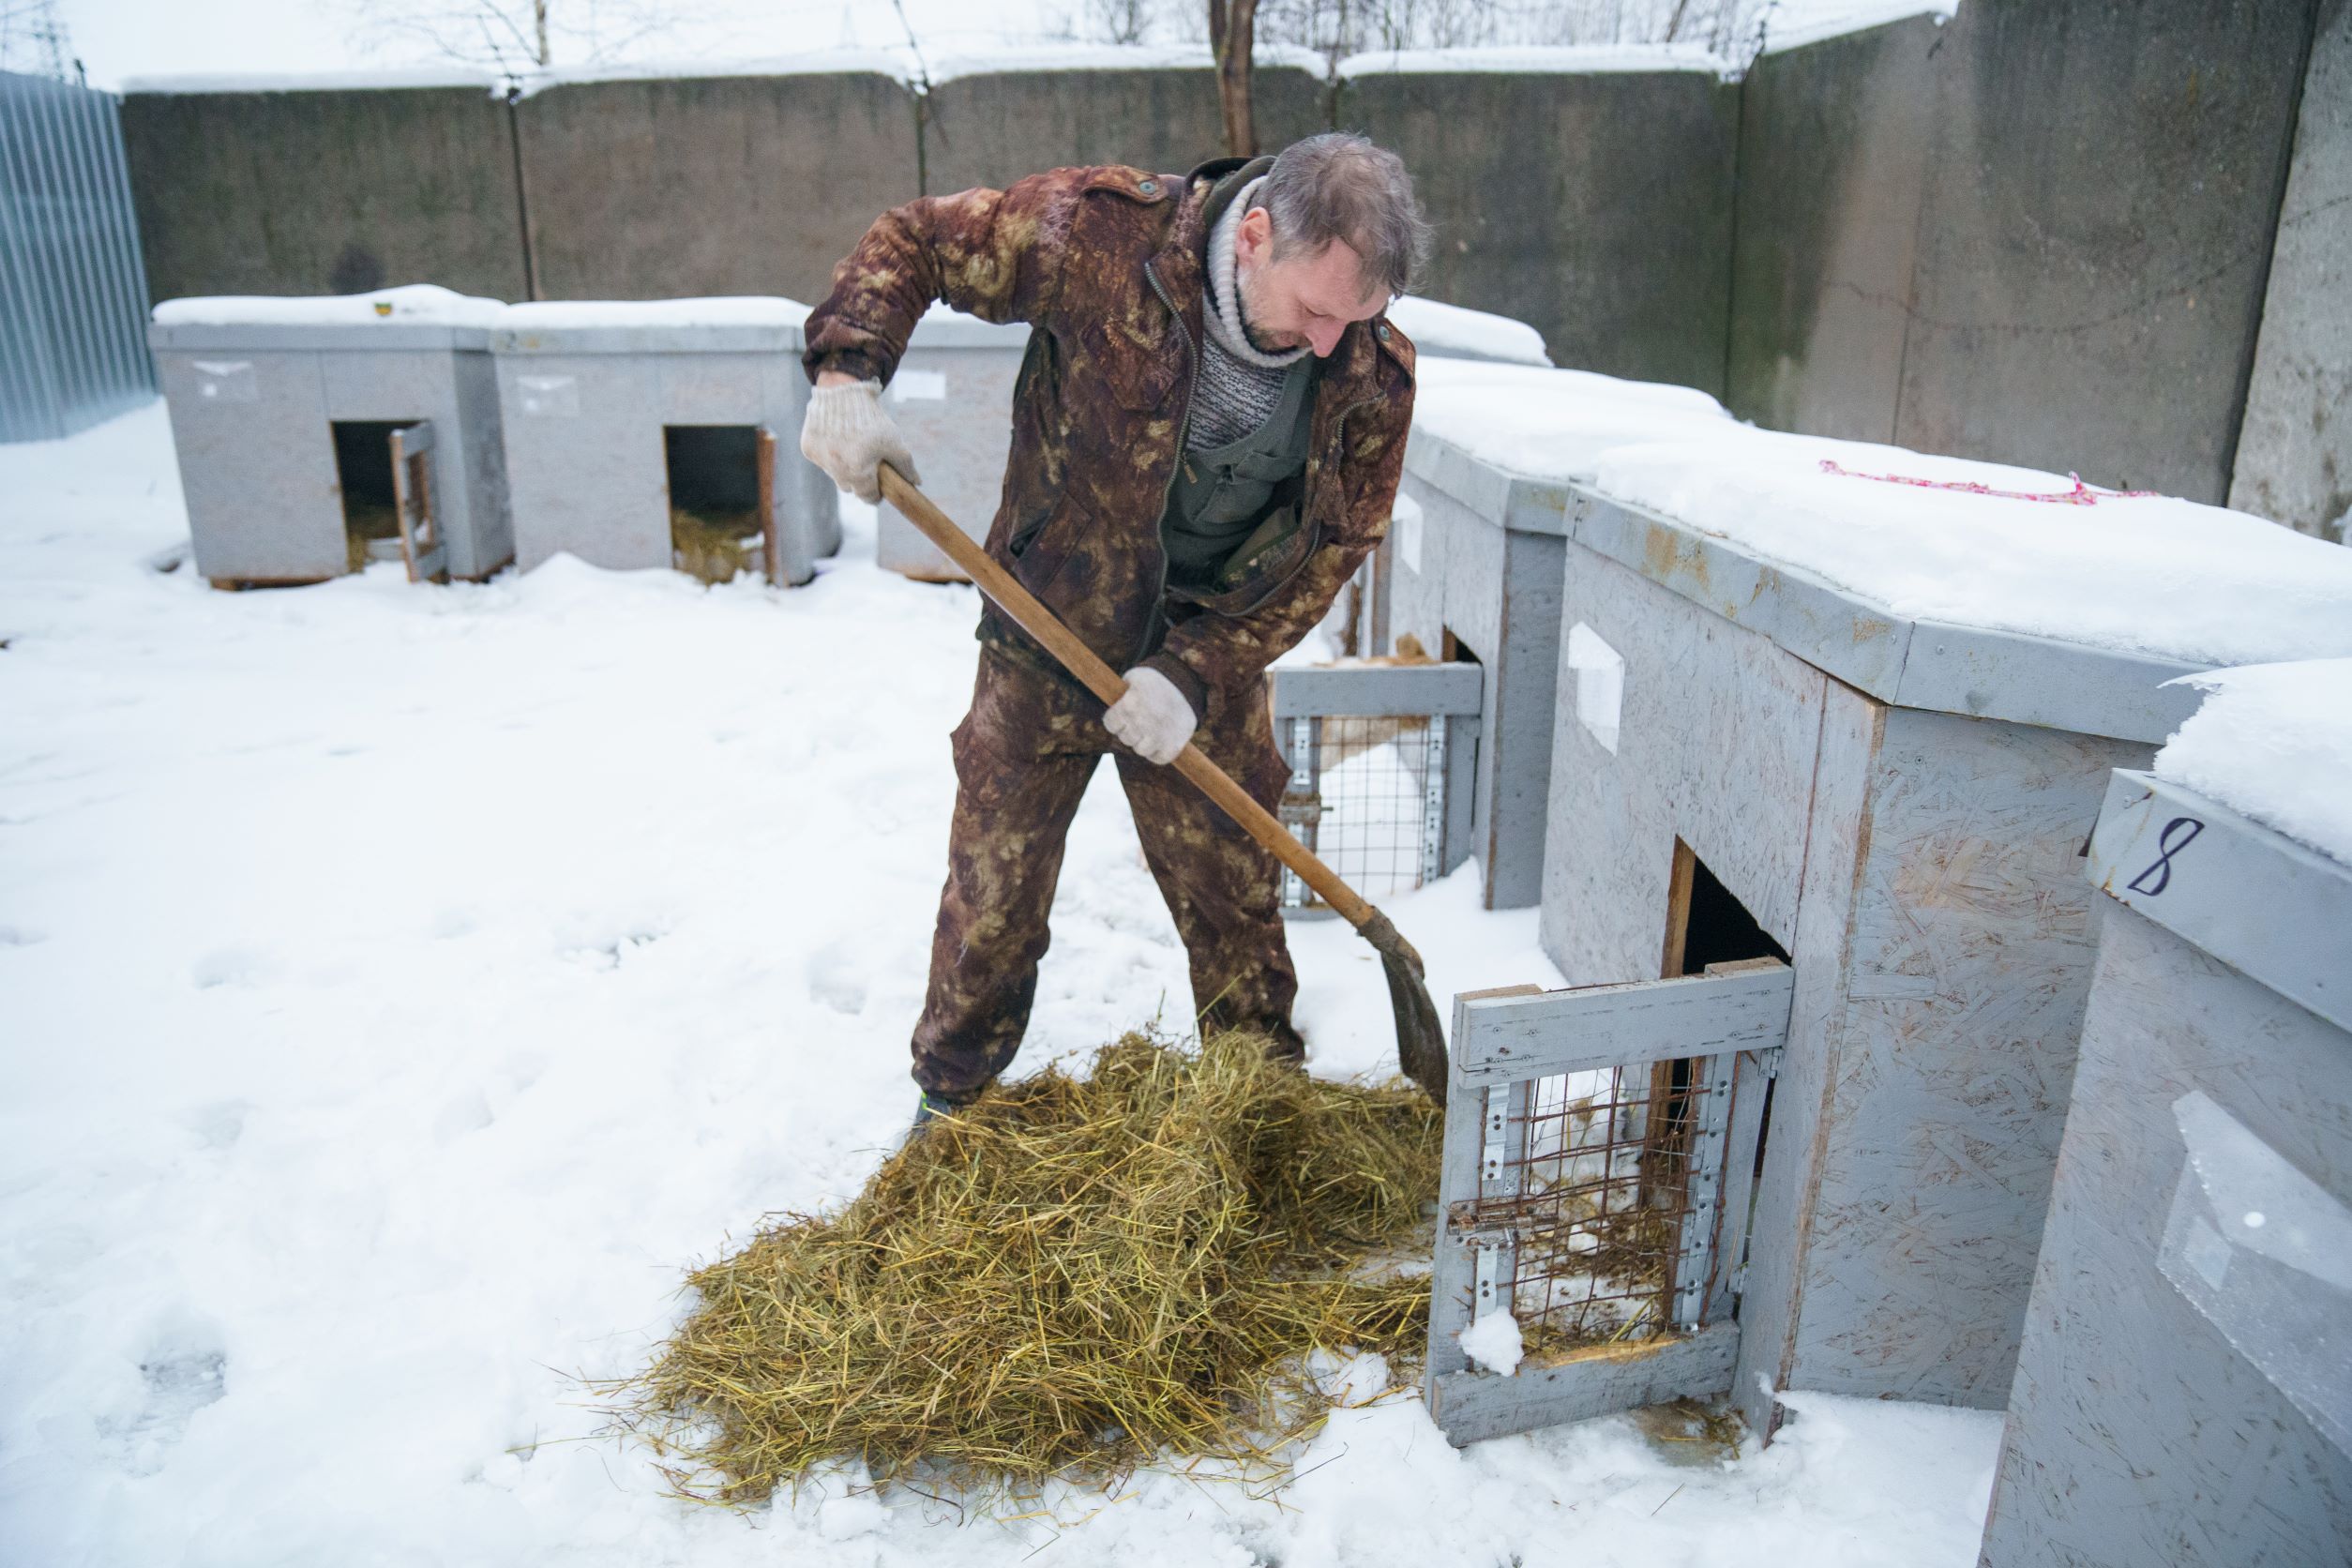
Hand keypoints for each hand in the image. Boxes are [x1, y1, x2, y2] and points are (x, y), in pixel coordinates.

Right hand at [799, 378, 919, 503]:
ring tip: (853, 447)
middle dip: (860, 481)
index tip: (880, 490)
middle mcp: (836, 469)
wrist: (842, 392)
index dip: (876, 495)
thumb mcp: (894, 441)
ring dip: (843, 467)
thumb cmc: (871, 419)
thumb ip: (905, 465)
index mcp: (858, 471)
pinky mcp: (808, 449)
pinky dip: (830, 454)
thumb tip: (916, 483)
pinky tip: (837, 438)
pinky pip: (822, 460)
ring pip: (834, 474)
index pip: (867, 496)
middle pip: (850, 487)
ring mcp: (820, 460)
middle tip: (867, 466)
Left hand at [1104, 666, 1196, 764]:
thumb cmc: (1156, 680)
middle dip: (1129, 728)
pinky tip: (1160, 739)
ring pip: (1140, 750)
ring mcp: (1159, 736)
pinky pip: (1158, 758)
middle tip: (1140, 718)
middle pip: (1125, 738)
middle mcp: (1143, 723)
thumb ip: (1118, 695)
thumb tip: (1108, 710)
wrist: (1188, 682)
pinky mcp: (1174, 745)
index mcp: (1130, 705)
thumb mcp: (1132, 678)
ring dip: (1143, 741)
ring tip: (1150, 727)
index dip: (1115, 718)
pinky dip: (1157, 752)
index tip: (1122, 713)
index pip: (1110, 723)